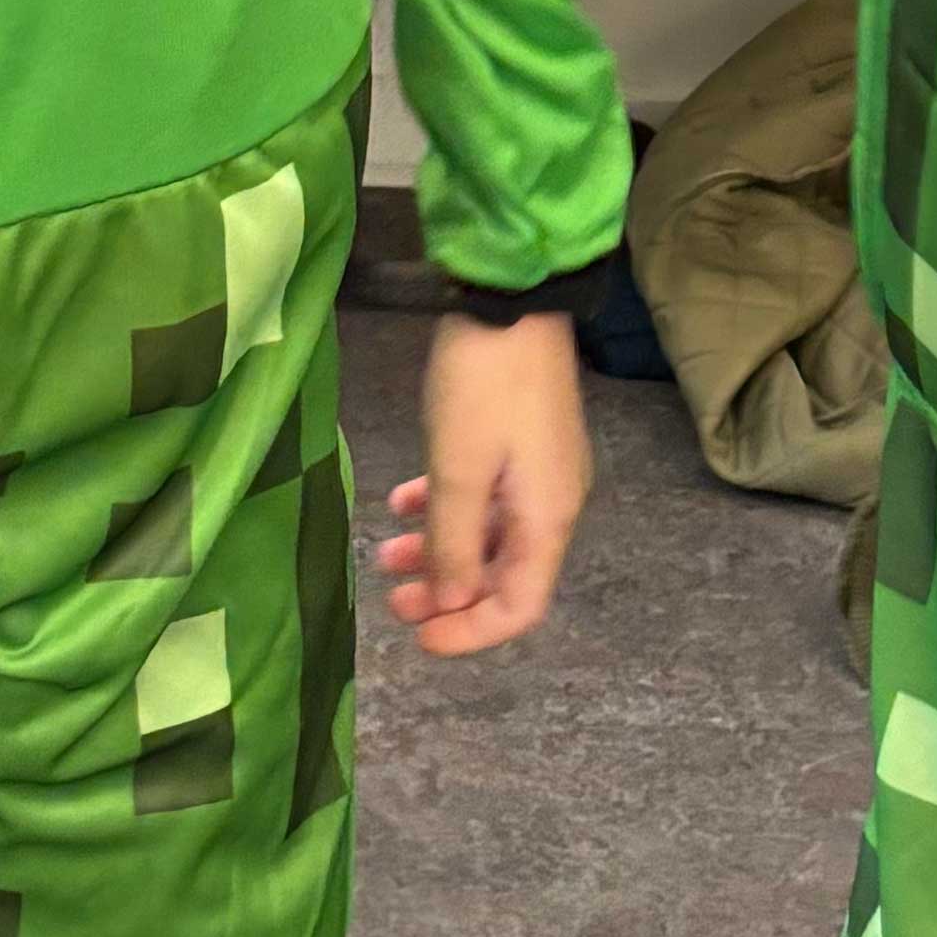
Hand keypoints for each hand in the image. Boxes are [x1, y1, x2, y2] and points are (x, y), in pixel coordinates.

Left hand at [377, 312, 592, 657]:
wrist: (512, 299)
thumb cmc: (483, 387)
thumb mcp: (457, 470)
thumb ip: (453, 543)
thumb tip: (452, 602)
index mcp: (546, 520)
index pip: (520, 606)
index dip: (471, 633)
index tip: (420, 637)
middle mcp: (551, 504)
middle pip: (503, 576)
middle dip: (447, 596)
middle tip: (393, 600)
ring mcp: (537, 472)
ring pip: (487, 536)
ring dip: (439, 551)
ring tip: (385, 553)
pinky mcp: (519, 442)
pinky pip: (484, 497)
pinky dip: (444, 509)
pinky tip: (402, 501)